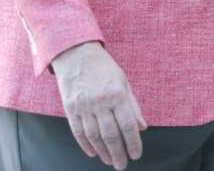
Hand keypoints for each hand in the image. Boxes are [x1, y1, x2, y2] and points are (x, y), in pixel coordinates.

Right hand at [50, 41, 147, 169]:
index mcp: (117, 94)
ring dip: (103, 151)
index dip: (133, 142)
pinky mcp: (70, 108)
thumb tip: (142, 127)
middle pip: (111, 134)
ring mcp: (84, 106)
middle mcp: (100, 102)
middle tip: (123, 164)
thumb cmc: (103, 68)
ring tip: (110, 161)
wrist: (76, 54)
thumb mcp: (124, 82)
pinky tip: (93, 152)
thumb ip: (133, 106)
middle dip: (118, 152)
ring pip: (94, 136)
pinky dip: (86, 144)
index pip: (128, 124)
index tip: (136, 154)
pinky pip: (79, 131)